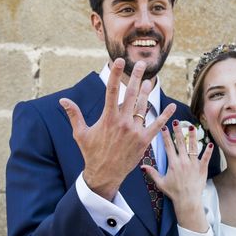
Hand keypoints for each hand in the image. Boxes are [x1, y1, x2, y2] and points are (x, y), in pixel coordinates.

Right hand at [59, 58, 175, 200]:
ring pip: (143, 107)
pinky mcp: (144, 141)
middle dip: (137, 77)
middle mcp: (122, 122)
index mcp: (108, 118)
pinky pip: (157, 125)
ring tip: (150, 82)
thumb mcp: (80, 133)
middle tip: (142, 64)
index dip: (116, 74)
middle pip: (132, 94)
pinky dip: (165, 116)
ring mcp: (134, 131)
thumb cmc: (91, 153)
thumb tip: (63, 100)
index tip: (119, 61)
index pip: (112, 91)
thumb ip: (74, 115)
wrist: (104, 174)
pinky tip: (172, 107)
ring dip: (148, 93)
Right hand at [142, 119, 213, 231]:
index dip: (165, 136)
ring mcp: (193, 164)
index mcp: (173, 163)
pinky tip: (209, 143)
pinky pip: (205, 158)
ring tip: (191, 127)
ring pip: (193, 147)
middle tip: (176, 122)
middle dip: (178, 131)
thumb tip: (142, 166)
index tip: (164, 127)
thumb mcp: (160, 183)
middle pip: (180, 143)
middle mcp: (183, 161)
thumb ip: (152, 173)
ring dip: (192, 137)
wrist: (187, 201)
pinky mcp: (202, 169)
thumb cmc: (173, 192)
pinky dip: (208, 151)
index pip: (168, 146)